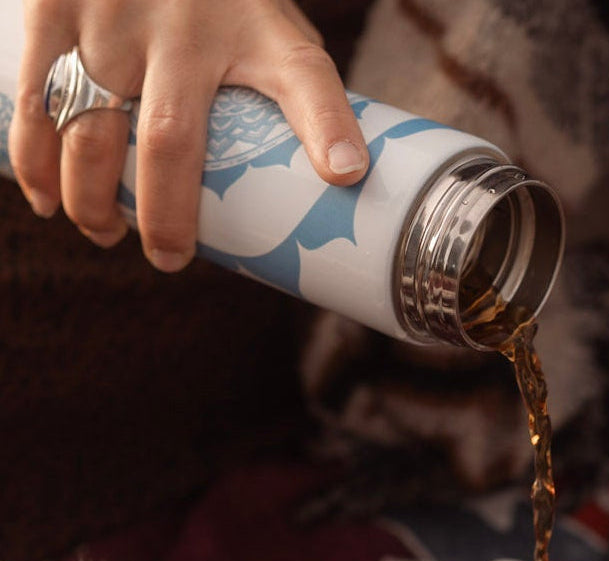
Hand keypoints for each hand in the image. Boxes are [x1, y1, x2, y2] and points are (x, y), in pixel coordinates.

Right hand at [9, 0, 368, 272]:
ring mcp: (114, 12)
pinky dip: (35, 158)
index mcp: (258, 29)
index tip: (346, 174)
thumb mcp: (272, 31)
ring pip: (92, 129)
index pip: (306, 76)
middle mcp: (187, 21)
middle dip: (166, 216)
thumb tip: (335, 179)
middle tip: (168, 259)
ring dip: (92, 198)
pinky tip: (45, 199)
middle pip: (171, 140)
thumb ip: (296, 93)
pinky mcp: (53, 4)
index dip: (329, 126)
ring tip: (104, 234)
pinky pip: (35, 96)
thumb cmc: (223, 0)